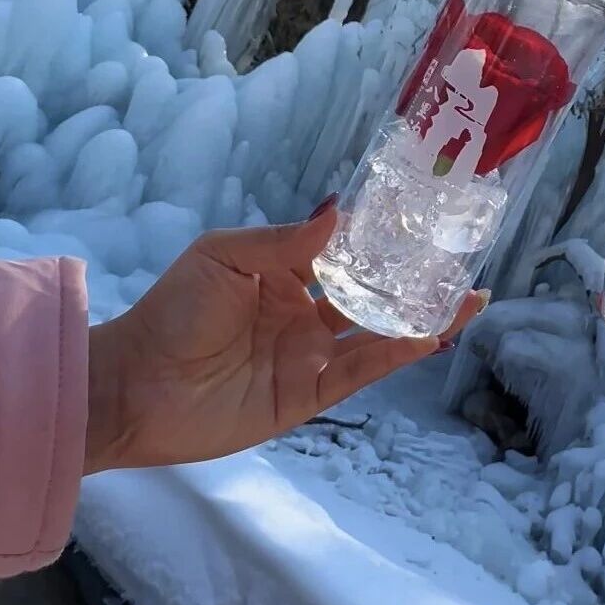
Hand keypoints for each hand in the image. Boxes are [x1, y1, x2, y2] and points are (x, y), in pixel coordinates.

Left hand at [84, 204, 485, 473]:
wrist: (135, 386)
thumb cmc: (172, 311)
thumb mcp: (224, 256)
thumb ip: (286, 241)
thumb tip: (340, 210)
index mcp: (281, 275)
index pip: (343, 253)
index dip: (382, 239)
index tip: (426, 217)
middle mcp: (302, 314)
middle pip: (371, 293)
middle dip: (416, 280)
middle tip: (463, 259)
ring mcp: (308, 356)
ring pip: (377, 332)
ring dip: (421, 317)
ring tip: (469, 297)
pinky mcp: (308, 395)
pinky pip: (360, 372)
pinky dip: (395, 352)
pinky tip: (427, 334)